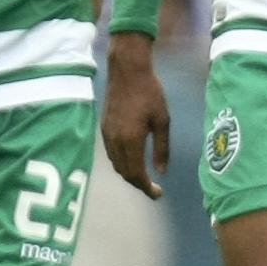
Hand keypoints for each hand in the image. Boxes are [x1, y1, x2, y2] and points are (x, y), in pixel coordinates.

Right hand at [102, 31, 169, 197]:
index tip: (158, 194)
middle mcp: (115, 141)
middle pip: (124, 172)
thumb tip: (162, 172)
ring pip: (116, 164)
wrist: (127, 71)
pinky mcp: (103, 128)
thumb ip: (162, 149)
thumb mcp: (163, 121)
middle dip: (138, 184)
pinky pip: (111, 154)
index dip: (146, 188)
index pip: (136, 174)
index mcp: (131, 140)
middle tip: (153, 189)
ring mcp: (107, 135)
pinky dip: (122, 162)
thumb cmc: (150, 92)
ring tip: (144, 176)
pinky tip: (132, 159)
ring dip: (129, 174)